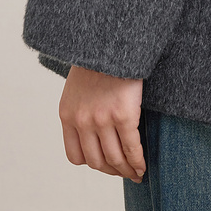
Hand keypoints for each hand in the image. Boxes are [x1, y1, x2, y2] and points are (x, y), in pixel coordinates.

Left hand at [58, 65, 146, 182]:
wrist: (112, 37)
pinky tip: (143, 165)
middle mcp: (82, 121)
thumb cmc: (99, 57)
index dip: (93, 163)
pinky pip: (131, 147)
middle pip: (97, 161)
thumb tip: (95, 129)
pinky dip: (138, 160)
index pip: (76, 156)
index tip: (106, 163)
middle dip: (112, 171)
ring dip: (127, 170)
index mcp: (67, 114)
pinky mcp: (123, 114)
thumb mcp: (79, 85)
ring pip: (114, 158)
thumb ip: (82, 107)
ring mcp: (102, 119)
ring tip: (137, 173)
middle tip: (125, 173)